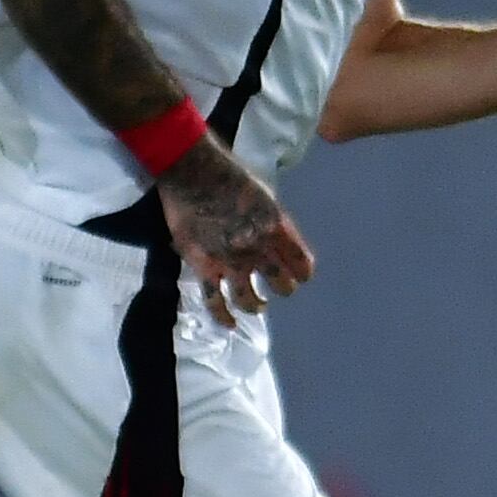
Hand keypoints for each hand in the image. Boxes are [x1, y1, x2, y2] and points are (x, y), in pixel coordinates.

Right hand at [157, 139, 315, 327]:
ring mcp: (231, 262)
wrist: (192, 172)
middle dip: (284, 287)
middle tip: (279, 287)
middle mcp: (259, 251)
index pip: (302, 263)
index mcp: (278, 230)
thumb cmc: (229, 175)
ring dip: (257, 305)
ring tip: (258, 305)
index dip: (303, 272)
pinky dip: (223, 316)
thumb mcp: (265, 195)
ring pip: (250, 299)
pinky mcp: (204, 267)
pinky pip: (214, 300)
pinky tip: (230, 324)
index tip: (301, 274)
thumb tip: (277, 238)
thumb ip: (274, 222)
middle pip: (282, 284)